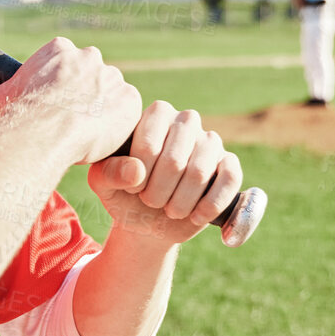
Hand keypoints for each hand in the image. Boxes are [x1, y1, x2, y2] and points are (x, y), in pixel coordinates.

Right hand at [0, 37, 140, 164]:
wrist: (45, 131)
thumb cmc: (18, 115)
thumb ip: (1, 93)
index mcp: (58, 49)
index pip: (64, 61)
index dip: (59, 83)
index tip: (55, 102)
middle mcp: (89, 57)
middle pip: (91, 75)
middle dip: (84, 94)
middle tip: (73, 120)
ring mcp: (112, 77)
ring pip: (110, 94)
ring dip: (103, 109)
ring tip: (88, 134)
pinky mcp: (130, 99)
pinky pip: (127, 113)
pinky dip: (119, 125)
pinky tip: (103, 139)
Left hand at [88, 100, 241, 246]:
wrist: (149, 220)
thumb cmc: (124, 193)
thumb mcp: (104, 184)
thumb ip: (109, 173)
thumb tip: (136, 172)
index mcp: (155, 114)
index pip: (149, 143)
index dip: (140, 175)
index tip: (132, 189)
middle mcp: (186, 121)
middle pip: (175, 160)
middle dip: (157, 193)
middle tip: (150, 202)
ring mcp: (211, 141)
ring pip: (200, 172)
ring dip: (180, 203)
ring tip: (169, 210)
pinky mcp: (229, 164)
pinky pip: (230, 179)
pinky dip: (210, 204)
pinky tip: (195, 216)